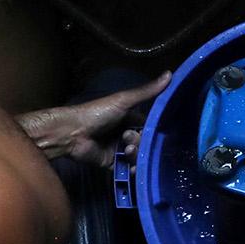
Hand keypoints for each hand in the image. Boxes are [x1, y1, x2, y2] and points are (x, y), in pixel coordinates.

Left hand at [27, 72, 169, 165]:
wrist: (73, 132)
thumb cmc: (97, 113)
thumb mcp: (124, 100)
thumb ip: (147, 92)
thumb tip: (171, 73)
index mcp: (129, 119)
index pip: (149, 127)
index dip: (155, 131)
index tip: (161, 134)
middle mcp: (125, 135)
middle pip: (144, 143)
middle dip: (141, 144)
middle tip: (129, 140)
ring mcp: (118, 150)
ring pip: (137, 156)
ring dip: (136, 155)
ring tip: (126, 151)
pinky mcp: (111, 164)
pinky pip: (127, 170)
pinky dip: (132, 170)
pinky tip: (132, 168)